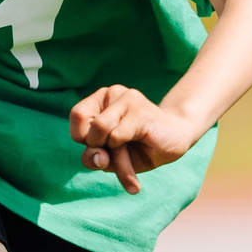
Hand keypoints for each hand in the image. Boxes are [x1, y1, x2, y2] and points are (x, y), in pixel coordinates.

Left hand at [68, 85, 202, 195]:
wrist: (175, 141)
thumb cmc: (138, 148)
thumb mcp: (109, 158)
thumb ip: (93, 157)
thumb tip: (98, 156)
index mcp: (100, 100)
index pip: (76, 116)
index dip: (83, 138)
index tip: (103, 145)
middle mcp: (112, 93)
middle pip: (85, 125)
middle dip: (97, 148)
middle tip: (117, 152)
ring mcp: (127, 98)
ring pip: (99, 129)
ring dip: (112, 153)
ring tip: (128, 155)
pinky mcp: (139, 110)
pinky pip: (116, 136)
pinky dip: (124, 155)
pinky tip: (140, 151)